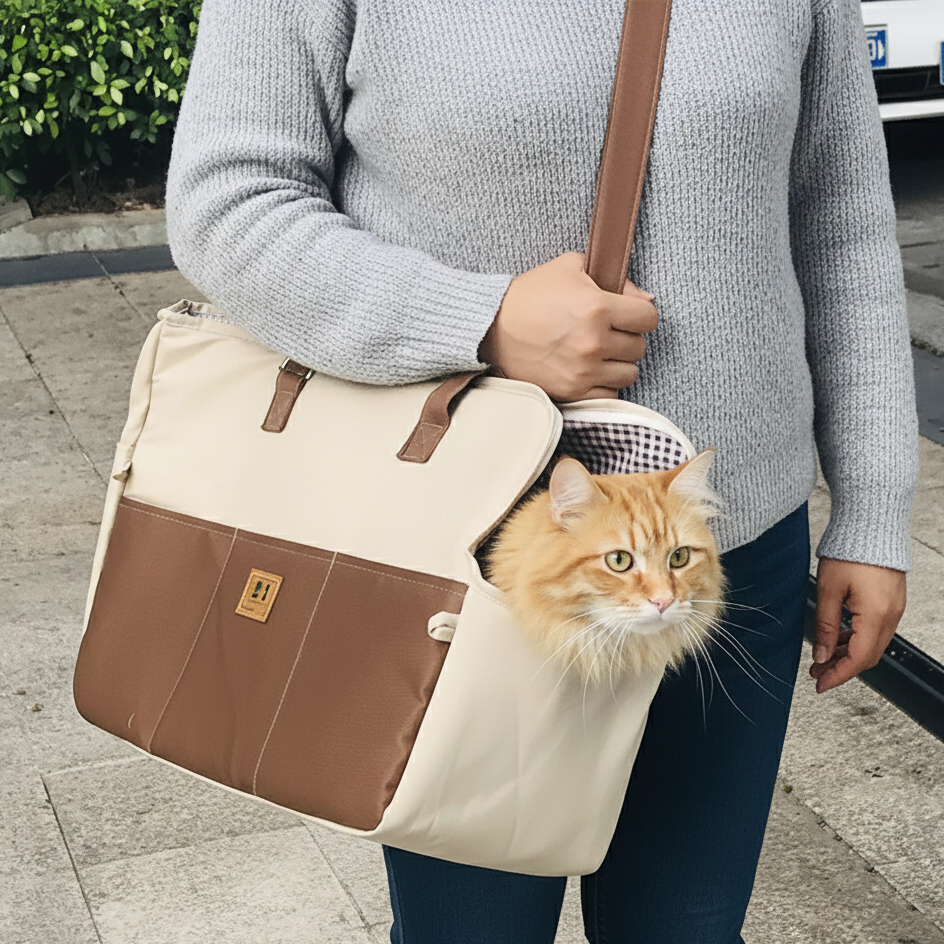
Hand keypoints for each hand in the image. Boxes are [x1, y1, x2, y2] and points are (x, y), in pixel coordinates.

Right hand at [478, 251, 657, 401]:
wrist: (490, 328)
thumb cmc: (530, 296)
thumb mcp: (570, 267)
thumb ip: (614, 278)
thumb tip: (645, 299)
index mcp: (597, 307)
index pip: (648, 318)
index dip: (639, 314)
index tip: (625, 315)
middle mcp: (594, 342)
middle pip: (638, 347)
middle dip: (625, 338)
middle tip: (605, 332)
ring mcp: (583, 371)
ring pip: (628, 374)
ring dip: (616, 363)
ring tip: (596, 353)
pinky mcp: (571, 391)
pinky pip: (609, 395)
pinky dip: (603, 385)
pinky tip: (588, 371)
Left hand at [810, 558, 906, 693]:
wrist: (870, 525)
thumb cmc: (849, 551)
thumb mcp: (828, 590)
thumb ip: (825, 626)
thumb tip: (822, 655)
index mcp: (876, 615)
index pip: (858, 659)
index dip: (838, 676)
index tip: (820, 684)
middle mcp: (891, 616)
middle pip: (868, 656)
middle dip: (841, 667)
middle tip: (817, 672)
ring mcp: (893, 609)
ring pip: (872, 644)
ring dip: (848, 654)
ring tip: (823, 656)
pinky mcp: (891, 601)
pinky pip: (875, 630)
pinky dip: (857, 639)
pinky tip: (839, 638)